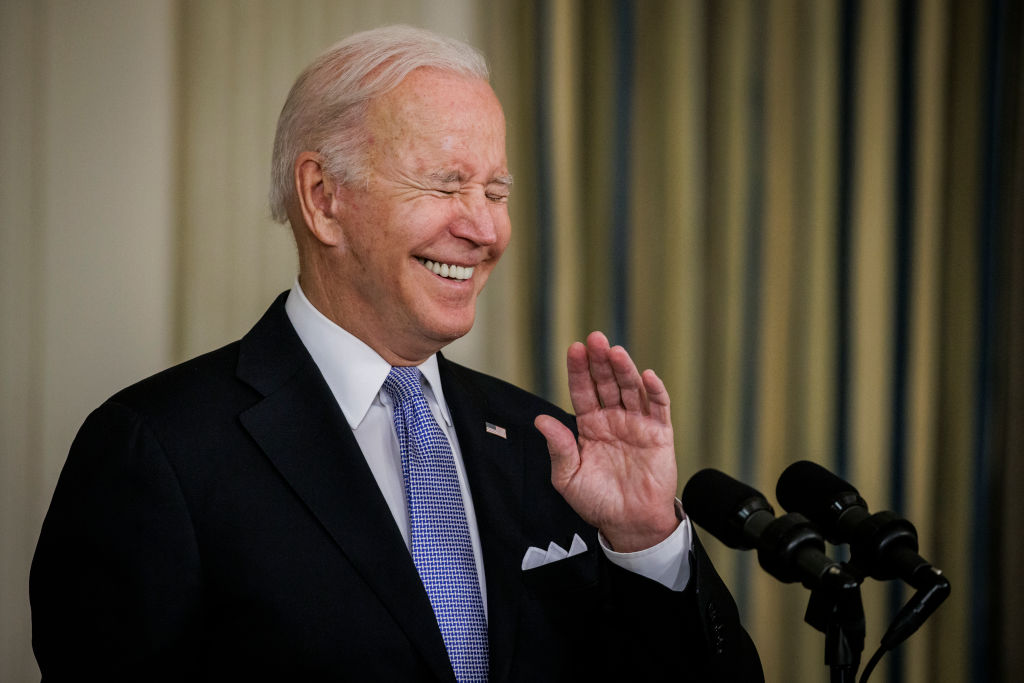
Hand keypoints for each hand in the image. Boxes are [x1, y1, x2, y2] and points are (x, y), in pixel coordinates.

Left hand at [534, 331, 678, 552]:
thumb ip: (558, 448)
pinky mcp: (660, 434)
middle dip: (600, 360)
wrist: (629, 524)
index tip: (574, 348)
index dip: (578, 370)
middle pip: (606, 382)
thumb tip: (541, 420)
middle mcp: (613, 419)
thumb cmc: (597, 502)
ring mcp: (637, 424)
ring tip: (616, 352)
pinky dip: (655, 391)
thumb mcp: (568, 477)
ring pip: (631, 389)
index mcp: (589, 426)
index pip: (582, 390)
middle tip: (595, 338)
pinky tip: (647, 376)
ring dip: (624, 369)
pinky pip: (659, 408)